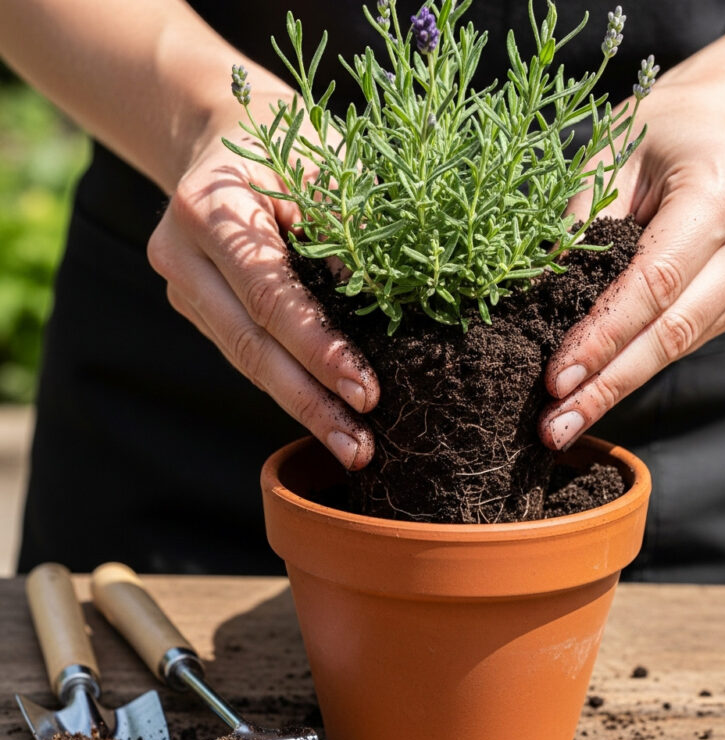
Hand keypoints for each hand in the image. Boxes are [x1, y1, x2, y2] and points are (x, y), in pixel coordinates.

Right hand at [147, 95, 378, 467]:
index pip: (270, 297)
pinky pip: (246, 354)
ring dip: (300, 406)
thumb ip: (347, 228)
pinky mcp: (198, 308)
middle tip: (358, 450)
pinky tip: (323, 414)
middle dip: (309, 402)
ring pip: (246, 361)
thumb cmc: (289, 144)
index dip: (319, 350)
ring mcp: (184, 289)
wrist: (225, 138)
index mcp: (207, 211)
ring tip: (350, 446)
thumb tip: (378, 306)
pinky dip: (287, 385)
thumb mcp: (326, 164)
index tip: (367, 393)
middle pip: (250, 346)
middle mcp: (181, 257)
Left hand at [539, 64, 724, 450]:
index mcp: (721, 192)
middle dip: (607, 385)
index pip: (652, 284)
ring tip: (566, 423)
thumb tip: (536, 301)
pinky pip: (688, 338)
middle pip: (671, 331)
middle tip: (556, 429)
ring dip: (618, 387)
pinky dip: (639, 365)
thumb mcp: (608, 158)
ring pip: (681, 345)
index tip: (555, 381)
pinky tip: (599, 390)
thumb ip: (577, 226)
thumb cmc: (660, 133)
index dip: (601, 338)